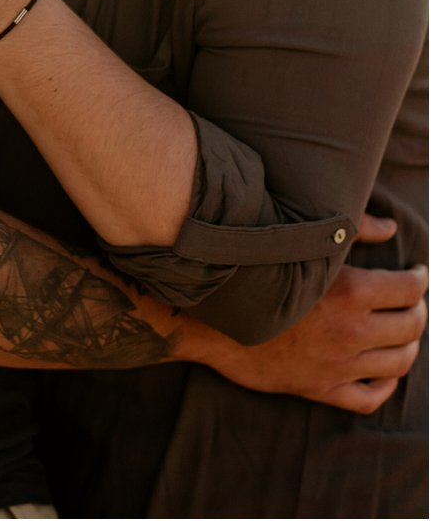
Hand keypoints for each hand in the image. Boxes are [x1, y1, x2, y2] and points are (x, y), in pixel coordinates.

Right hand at [202, 216, 426, 413]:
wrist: (213, 318)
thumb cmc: (257, 271)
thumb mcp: (303, 242)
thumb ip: (353, 229)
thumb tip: (390, 227)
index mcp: (350, 292)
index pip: (409, 289)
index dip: (420, 279)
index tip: (418, 272)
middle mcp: (351, 331)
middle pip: (411, 326)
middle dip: (418, 310)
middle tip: (412, 300)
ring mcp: (339, 365)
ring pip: (399, 362)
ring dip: (409, 344)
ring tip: (403, 331)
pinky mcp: (322, 389)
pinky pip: (371, 396)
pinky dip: (387, 385)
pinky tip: (385, 370)